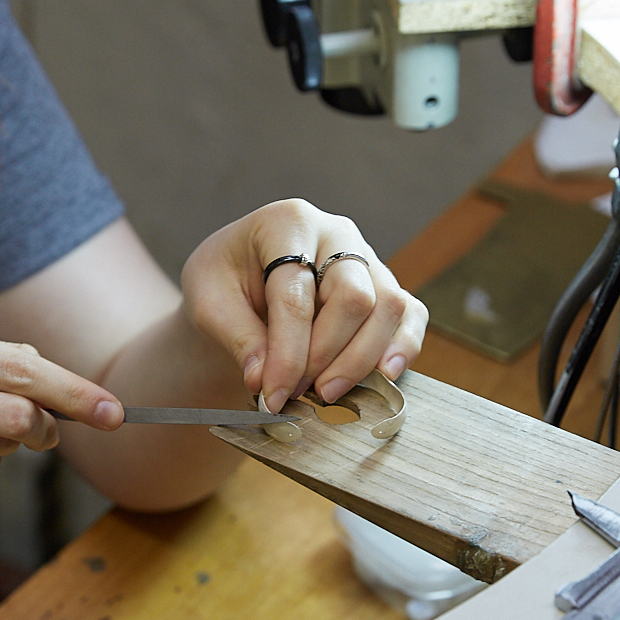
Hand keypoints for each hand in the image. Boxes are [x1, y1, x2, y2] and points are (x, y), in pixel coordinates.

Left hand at [181, 199, 427, 411]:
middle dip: (326, 356)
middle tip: (298, 393)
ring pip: (389, 308)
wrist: (241, 281)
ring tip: (326, 393)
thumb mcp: (208, 303)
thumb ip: (238, 339)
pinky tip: (382, 377)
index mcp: (288, 223)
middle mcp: (336, 233)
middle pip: (353, 297)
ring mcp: (367, 258)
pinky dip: (403, 347)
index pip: (296, 293)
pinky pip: (411, 315)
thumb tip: (265, 381)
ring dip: (360, 360)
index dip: (287, 352)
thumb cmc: (224, 283)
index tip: (272, 396)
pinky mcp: (385, 286)